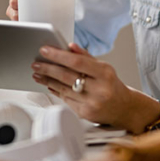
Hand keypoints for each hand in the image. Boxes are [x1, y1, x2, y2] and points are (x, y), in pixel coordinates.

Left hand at [32, 43, 158, 133]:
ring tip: (37, 74)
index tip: (45, 51)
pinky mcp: (84, 114)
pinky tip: (49, 85)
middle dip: (48, 69)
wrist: (123, 108)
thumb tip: (69, 46)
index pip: (77, 62)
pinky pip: (66, 99)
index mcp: (105, 73)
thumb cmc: (112, 85)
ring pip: (63, 89)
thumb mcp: (104, 68)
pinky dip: (56, 91)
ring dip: (47, 81)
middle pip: (67, 76)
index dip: (58, 55)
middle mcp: (99, 89)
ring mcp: (91, 103)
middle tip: (36, 64)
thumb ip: (86, 56)